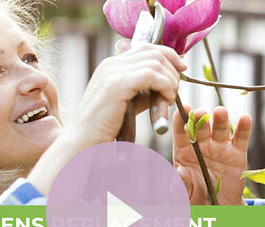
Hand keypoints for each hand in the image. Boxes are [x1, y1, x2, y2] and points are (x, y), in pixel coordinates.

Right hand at [64, 42, 185, 148]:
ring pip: (155, 63)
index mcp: (111, 65)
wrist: (83, 141)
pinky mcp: (117, 84)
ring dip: (170, 80)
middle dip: (172, 69)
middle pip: (153, 52)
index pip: (146, 47)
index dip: (168, 55)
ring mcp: (112, 72)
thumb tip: (162, 85)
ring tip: (170, 98)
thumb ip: (141, 91)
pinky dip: (165, 86)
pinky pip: (152, 75)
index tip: (181, 68)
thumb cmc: (103, 128)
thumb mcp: (126, 104)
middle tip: (176, 90)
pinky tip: (166, 100)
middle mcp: (111, 64)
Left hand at [172, 106, 251, 204]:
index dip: (180, 120)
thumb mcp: (186, 193)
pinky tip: (245, 119)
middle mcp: (202, 145)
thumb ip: (181, 183)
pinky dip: (244, 127)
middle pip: (201, 128)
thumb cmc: (196, 197)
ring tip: (220, 112)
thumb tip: (179, 172)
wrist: (219, 207)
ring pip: (220, 129)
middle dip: (200, 119)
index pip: (181, 133)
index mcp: (184, 152)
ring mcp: (220, 147)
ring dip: (220, 119)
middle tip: (201, 113)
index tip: (182, 111)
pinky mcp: (237, 153)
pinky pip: (241, 138)